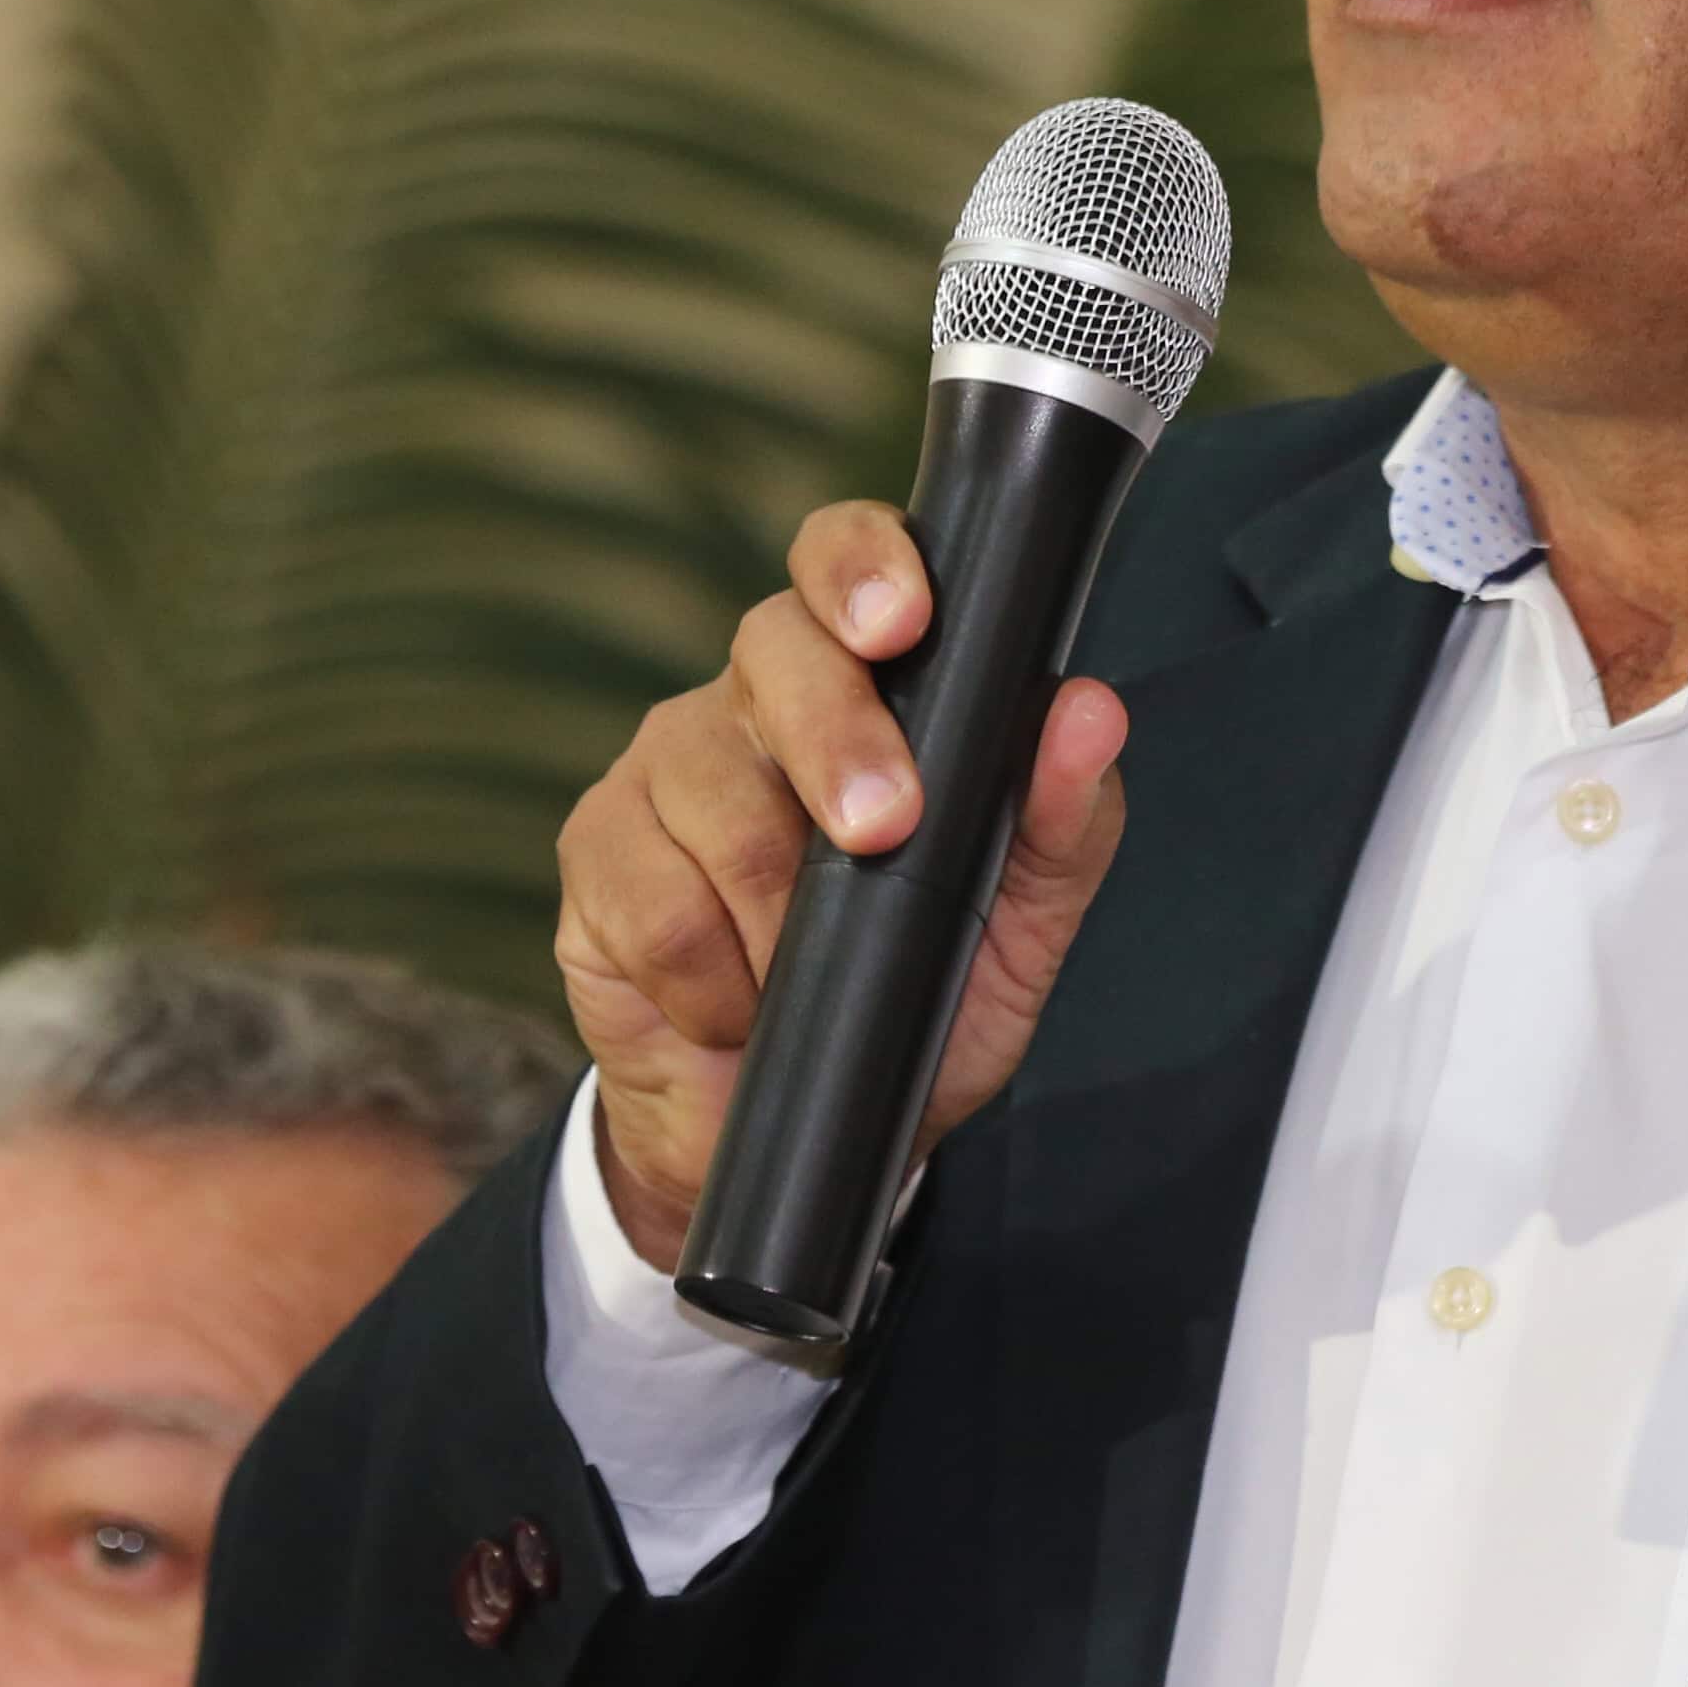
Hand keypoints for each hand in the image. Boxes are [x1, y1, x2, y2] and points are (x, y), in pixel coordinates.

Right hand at [558, 498, 1130, 1270]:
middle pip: (773, 652)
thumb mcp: (1015, 925)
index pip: (843, 561)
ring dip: (780, 906)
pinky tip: (741, 1009)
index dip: (862, 566)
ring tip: (807, 972)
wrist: (790, 1126)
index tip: (902, 622)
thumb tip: (1091, 714)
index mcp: (860, 681)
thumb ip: (1063, 822)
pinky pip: (654, 899)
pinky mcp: (596, 855)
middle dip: (835, 740)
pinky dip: (716, 978)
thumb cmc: (910, 994)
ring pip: (712, 790)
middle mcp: (751, 701)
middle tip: (882, 834)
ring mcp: (661, 770)